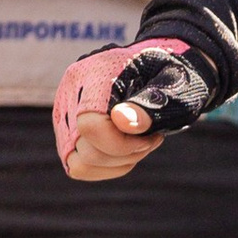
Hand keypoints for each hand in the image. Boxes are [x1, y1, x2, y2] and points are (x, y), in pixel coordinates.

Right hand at [54, 42, 168, 181]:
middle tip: (153, 138)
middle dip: (127, 154)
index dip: (123, 144)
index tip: (153, 136)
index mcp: (94, 73)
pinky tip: (128, 150)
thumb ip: (149, 103)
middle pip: (87, 151)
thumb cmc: (171, 77)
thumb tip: (121, 121)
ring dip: (117, 163)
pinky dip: (107, 166)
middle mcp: (70, 93)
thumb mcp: (173, 85)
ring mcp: (64, 114)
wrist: (160, 70)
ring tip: (140, 143)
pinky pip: (78, 167)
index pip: (90, 126)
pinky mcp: (66, 133)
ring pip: (80, 165)